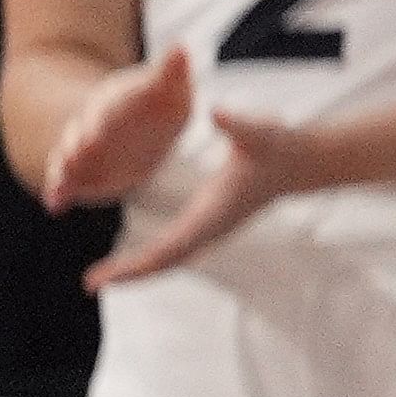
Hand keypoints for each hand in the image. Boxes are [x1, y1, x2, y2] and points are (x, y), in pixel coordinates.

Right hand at [40, 49, 197, 214]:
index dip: (101, 121)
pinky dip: (59, 191)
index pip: (106, 110)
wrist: (136, 120)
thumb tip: (181, 47)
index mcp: (114, 102)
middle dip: (79, 145)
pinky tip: (55, 205)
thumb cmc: (159, 104)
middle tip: (78, 156)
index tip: (97, 134)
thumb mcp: (168, 88)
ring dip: (65, 170)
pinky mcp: (83, 169)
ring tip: (61, 185)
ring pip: (69, 157)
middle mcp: (92, 123)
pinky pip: (67, 179)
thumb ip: (172, 73)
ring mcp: (84, 146)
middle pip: (82, 134)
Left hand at [93, 108, 328, 284]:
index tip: (108, 276)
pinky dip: (154, 258)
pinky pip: (178, 248)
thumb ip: (236, 123)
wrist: (305, 162)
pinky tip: (136, 258)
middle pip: (165, 261)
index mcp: (215, 212)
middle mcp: (212, 227)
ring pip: (171, 258)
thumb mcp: (257, 131)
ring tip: (105, 277)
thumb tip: (215, 112)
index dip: (137, 265)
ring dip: (139, 269)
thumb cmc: (280, 145)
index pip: (170, 248)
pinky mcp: (213, 222)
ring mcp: (213, 228)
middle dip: (129, 274)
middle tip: (91, 284)